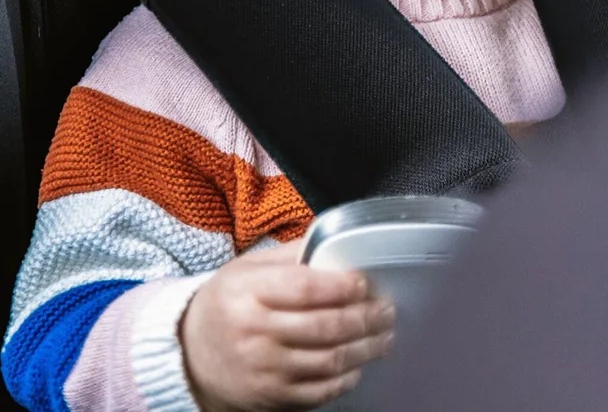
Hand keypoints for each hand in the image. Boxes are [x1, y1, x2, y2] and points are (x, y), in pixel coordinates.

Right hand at [180, 239, 395, 411]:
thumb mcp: (248, 268)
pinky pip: (316, 393)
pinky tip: (359, 366)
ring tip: (385, 336)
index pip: (305, 289)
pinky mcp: (268, 398)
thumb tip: (338, 243)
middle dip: (364, 318)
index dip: (342, 286)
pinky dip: (344, 380)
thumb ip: (292, 255)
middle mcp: (255, 333)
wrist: (187, 355)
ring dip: (364, 349)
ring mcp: (262, 370)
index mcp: (248, 293)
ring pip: (326, 362)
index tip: (366, 283)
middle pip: (323, 327)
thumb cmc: (227, 302)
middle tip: (387, 310)